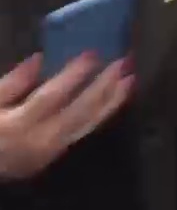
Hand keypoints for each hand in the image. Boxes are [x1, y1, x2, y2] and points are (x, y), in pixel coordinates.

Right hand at [0, 55, 133, 180]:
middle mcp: (39, 141)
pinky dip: (102, 114)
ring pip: (89, 124)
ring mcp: (51, 152)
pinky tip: (114, 98)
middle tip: (124, 62)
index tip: (92, 53)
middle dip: (104, 86)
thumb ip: (12, 83)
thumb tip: (39, 60)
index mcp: (17, 125)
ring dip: (112, 101)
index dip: (73, 74)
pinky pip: (84, 131)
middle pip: (80, 111)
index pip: (52, 96)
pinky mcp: (56, 155)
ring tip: (130, 78)